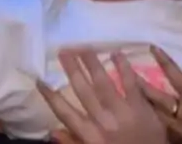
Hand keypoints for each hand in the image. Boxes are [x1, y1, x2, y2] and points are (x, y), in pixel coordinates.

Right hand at [38, 51, 166, 143]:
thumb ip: (74, 142)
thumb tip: (52, 131)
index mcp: (90, 136)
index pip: (65, 113)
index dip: (51, 97)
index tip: (40, 80)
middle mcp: (102, 121)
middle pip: (83, 91)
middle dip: (72, 70)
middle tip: (63, 50)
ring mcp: (121, 111)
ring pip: (103, 82)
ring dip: (92, 63)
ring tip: (83, 47)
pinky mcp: (141, 106)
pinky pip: (130, 82)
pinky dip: (123, 67)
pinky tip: (116, 53)